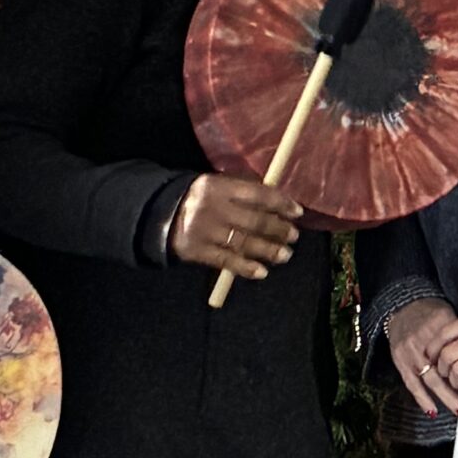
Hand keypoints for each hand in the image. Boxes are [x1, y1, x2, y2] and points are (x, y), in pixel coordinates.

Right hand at [167, 173, 301, 280]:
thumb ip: (241, 192)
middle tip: (294, 236)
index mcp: (219, 187)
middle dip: (278, 229)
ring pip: (243, 242)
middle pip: (253, 220)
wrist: (159, 216)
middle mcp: (213, 208)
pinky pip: (227, 261)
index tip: (297, 212)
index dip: (280, 203)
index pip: (257, 194)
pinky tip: (262, 272)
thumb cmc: (197, 199)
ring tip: (285, 255)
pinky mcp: (197, 252)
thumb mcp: (215, 186)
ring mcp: (205, 231)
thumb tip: (278, 202)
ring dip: (268, 250)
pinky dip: (246, 268)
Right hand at [387, 297, 457, 417]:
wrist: (404, 308)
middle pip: (444, 367)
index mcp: (439, 326)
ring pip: (430, 379)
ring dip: (445, 396)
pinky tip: (432, 411)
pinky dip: (422, 399)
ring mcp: (411, 352)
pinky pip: (412, 384)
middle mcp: (424, 340)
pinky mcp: (400, 361)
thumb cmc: (430, 313)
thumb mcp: (449, 314)